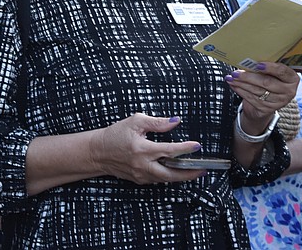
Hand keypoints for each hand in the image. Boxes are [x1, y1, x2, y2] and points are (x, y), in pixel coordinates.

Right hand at [91, 113, 211, 184]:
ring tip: (195, 171)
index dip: (185, 149)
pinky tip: (177, 171)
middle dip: (189, 173)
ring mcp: (140, 175)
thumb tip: (176, 122)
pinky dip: (169, 176)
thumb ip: (157, 123)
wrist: (98, 152)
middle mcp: (142, 165)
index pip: (169, 150)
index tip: (197, 146)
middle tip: (203, 169)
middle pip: (171, 174)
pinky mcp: (139, 180)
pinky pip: (157, 180)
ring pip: (165, 180)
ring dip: (181, 176)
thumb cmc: (116, 134)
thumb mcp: (136, 121)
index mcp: (142, 149)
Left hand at [224, 63, 299, 132]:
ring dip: (241, 84)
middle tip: (236, 72)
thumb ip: (268, 67)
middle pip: (266, 82)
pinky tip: (234, 85)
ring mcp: (278, 102)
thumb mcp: (274, 73)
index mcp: (292, 78)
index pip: (282, 72)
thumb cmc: (271, 80)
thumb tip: (251, 60)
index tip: (257, 64)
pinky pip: (252, 99)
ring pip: (257, 91)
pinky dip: (240, 91)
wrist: (269, 101)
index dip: (270, 68)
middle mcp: (289, 91)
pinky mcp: (267, 109)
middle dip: (249, 77)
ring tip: (231, 77)